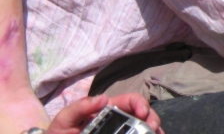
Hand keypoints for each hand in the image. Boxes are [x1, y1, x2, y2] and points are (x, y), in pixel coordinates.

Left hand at [47, 94, 162, 133]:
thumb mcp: (64, 120)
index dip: (140, 104)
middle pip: (144, 115)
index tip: (142, 114)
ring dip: (155, 131)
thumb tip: (104, 98)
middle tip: (153, 130)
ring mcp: (122, 132)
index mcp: (109, 110)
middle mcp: (120, 120)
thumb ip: (80, 107)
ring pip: (145, 129)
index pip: (131, 100)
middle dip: (152, 119)